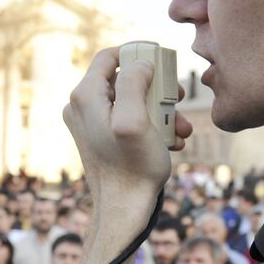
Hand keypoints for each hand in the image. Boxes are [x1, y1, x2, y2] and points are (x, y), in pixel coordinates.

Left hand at [63, 48, 191, 245]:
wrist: (124, 210)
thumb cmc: (132, 168)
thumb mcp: (136, 120)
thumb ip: (134, 83)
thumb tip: (140, 64)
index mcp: (85, 96)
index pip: (109, 57)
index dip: (137, 53)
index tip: (162, 59)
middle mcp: (82, 107)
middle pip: (123, 79)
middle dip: (156, 89)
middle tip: (178, 99)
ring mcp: (90, 124)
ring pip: (132, 102)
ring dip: (161, 111)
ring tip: (181, 129)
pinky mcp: (101, 139)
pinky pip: (129, 120)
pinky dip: (152, 127)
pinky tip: (172, 142)